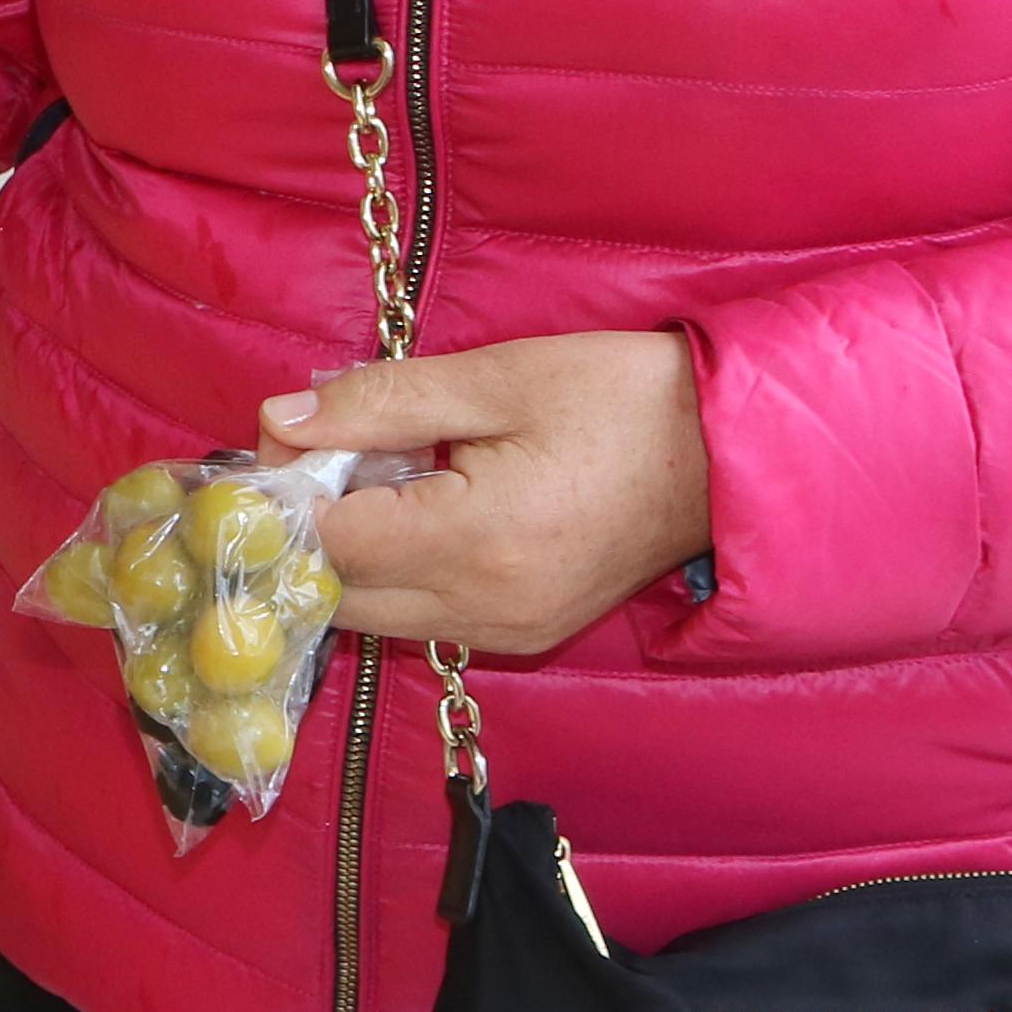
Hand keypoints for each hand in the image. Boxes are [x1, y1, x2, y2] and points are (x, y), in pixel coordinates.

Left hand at [262, 333, 712, 660]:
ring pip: (373, 616)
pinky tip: (415, 508)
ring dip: (348, 554)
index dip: (282, 490)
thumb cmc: (622, 399)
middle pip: (337, 594)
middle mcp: (486, 608)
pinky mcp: (526, 633)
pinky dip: (394, 573)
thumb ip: (378, 402)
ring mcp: (509, 631)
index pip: (326, 542)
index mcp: (477, 541)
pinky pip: (422, 618)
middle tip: (317, 449)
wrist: (732, 453)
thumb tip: (279, 420)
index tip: (280, 435)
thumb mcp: (496, 378)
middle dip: (304, 528)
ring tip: (374, 472)